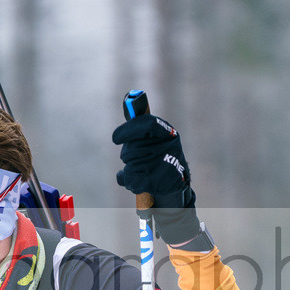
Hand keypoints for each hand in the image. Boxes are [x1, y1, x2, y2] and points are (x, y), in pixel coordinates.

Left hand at [112, 114, 200, 244]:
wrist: (174, 190)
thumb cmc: (159, 161)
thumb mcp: (154, 140)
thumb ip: (141, 124)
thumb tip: (130, 99)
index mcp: (167, 133)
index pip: (147, 124)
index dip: (128, 130)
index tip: (115, 139)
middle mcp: (169, 147)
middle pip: (132, 148)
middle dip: (129, 155)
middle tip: (136, 158)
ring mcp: (164, 166)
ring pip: (130, 165)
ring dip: (130, 169)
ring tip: (141, 171)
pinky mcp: (157, 183)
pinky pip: (131, 180)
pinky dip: (129, 181)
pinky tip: (138, 181)